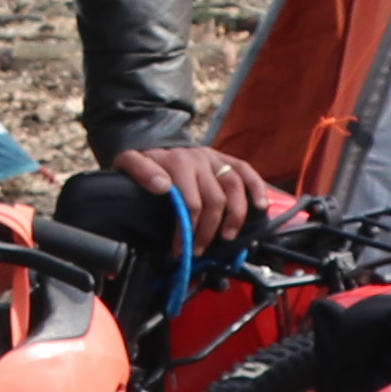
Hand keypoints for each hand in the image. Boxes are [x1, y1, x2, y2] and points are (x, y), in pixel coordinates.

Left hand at [106, 138, 278, 242]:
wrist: (156, 142)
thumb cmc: (145, 161)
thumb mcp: (129, 163)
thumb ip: (139, 171)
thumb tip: (162, 187)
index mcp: (177, 162)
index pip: (190, 202)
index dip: (187, 229)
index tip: (180, 249)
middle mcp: (200, 159)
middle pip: (214, 200)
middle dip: (208, 230)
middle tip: (199, 249)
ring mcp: (215, 159)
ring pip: (234, 187)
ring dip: (234, 216)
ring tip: (227, 237)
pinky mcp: (227, 159)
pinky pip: (247, 171)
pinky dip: (257, 189)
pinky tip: (261, 206)